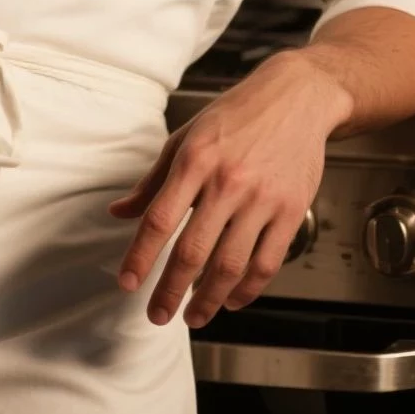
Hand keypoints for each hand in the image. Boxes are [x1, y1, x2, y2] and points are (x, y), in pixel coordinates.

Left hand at [107, 51, 350, 328]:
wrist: (296, 97)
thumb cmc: (235, 116)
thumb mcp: (185, 137)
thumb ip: (153, 180)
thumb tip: (119, 212)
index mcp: (195, 160)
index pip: (160, 219)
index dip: (140, 256)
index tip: (128, 283)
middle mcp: (227, 181)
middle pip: (193, 251)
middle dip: (170, 291)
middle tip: (158, 315)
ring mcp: (262, 198)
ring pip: (230, 265)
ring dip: (208, 299)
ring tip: (194, 316)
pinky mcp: (291, 210)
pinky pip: (267, 263)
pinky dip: (247, 290)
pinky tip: (231, 299)